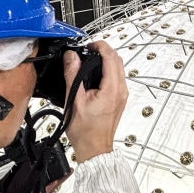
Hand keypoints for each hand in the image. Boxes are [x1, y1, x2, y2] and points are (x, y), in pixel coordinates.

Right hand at [63, 40, 127, 162]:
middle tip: (88, 50)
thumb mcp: (74, 100)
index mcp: (112, 89)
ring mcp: (122, 95)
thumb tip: (71, 57)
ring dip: (106, 60)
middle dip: (103, 51)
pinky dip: (107, 70)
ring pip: (119, 68)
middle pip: (117, 60)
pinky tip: (94, 73)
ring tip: (89, 59)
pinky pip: (117, 77)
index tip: (89, 44)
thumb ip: (73, 75)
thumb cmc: (85, 131)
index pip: (111, 57)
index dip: (100, 46)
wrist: (94, 148)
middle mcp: (121, 90)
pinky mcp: (119, 98)